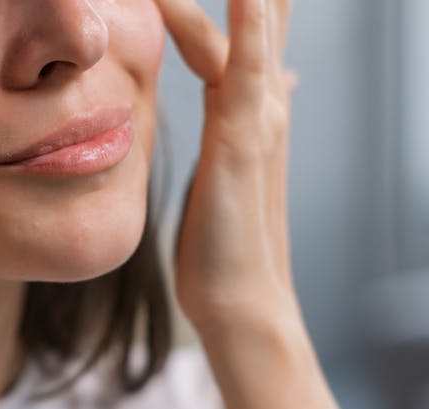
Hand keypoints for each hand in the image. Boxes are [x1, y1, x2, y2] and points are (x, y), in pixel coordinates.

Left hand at [157, 0, 298, 333]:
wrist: (239, 299)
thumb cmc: (224, 239)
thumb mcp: (232, 163)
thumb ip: (241, 116)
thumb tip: (264, 81)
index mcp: (250, 103)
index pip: (243, 21)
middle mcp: (262, 100)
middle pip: (263, 9)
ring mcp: (259, 117)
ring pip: (254, 24)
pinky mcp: (243, 141)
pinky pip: (243, 67)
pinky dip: (247, 24)